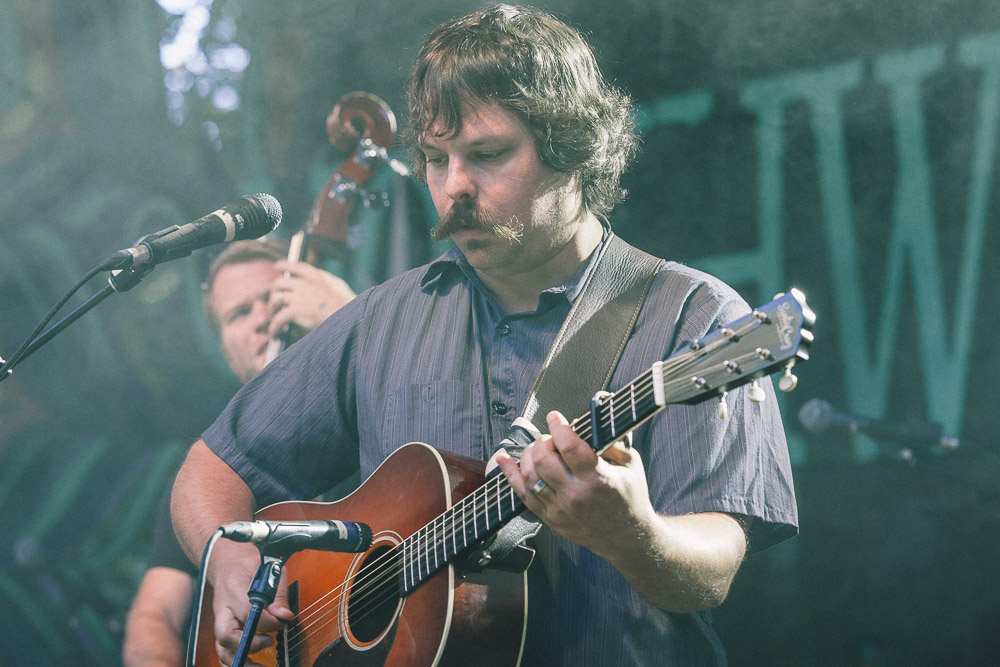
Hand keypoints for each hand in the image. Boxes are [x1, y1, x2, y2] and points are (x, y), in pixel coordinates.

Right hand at [206, 540, 295, 665]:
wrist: (226, 561)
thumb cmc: (248, 563)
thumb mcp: (269, 568)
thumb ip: (278, 593)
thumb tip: (285, 616)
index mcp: (234, 588)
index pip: (248, 611)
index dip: (267, 622)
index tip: (283, 621)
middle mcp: (222, 607)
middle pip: (226, 634)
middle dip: (248, 644)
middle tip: (268, 642)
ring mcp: (219, 620)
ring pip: (221, 647)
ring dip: (240, 660)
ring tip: (261, 666)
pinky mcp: (221, 628)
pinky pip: (222, 650)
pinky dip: (234, 661)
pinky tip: (251, 664)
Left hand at [267, 261, 354, 337]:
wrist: (347, 315)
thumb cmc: (347, 303)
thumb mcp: (337, 285)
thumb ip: (326, 280)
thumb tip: (323, 281)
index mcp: (314, 275)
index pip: (294, 266)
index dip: (283, 265)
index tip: (277, 266)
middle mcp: (303, 283)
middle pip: (279, 282)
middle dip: (273, 291)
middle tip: (274, 299)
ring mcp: (298, 296)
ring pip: (276, 299)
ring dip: (272, 308)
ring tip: (273, 315)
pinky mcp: (295, 311)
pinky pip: (278, 318)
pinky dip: (274, 326)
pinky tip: (274, 333)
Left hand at [494, 411, 656, 559]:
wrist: (626, 537)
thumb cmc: (630, 498)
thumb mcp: (631, 466)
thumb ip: (613, 442)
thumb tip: (592, 420)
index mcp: (598, 480)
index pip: (570, 448)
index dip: (559, 428)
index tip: (555, 417)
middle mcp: (576, 496)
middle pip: (544, 460)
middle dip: (543, 441)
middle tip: (551, 438)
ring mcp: (560, 509)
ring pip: (529, 476)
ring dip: (528, 455)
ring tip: (538, 448)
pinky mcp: (549, 518)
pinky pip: (522, 494)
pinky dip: (510, 474)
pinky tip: (504, 459)